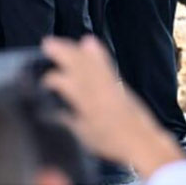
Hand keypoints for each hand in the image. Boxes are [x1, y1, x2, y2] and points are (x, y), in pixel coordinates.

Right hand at [41, 35, 184, 179]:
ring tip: (60, 42)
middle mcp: (97, 89)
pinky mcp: (118, 84)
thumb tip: (51, 110)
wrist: (143, 142)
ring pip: (89, 61)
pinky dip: (96, 51)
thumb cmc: (112, 143)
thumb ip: (65, 120)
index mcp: (85, 102)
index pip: (63, 82)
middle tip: (47, 44)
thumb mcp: (83, 136)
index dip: (49, 79)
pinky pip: (104, 62)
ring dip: (73, 49)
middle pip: (77, 64)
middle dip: (61, 52)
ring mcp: (109, 84)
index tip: (42, 82)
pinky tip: (89, 41)